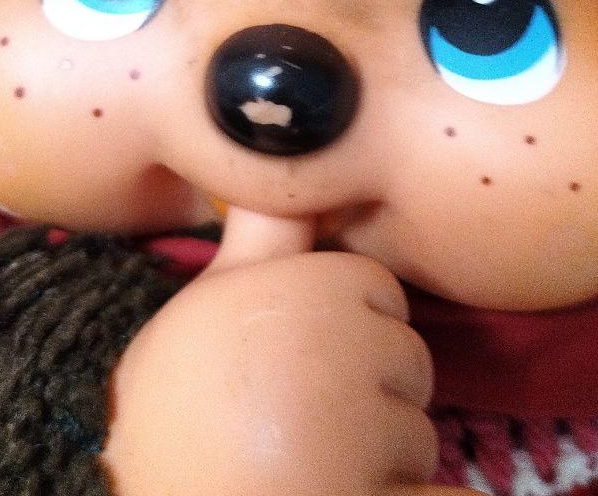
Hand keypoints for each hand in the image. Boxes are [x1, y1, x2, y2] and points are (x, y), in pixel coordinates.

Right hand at [100, 207, 479, 495]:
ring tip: (302, 466)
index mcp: (309, 291)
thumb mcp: (213, 299)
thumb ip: (263, 231)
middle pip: (409, 365)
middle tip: (291, 419)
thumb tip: (280, 138)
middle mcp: (346, 351)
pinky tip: (350, 495)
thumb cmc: (178, 400)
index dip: (345, 330)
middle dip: (367, 396)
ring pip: (419, 437)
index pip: (381, 296)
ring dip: (378, 460)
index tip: (292, 359)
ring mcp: (365, 436)